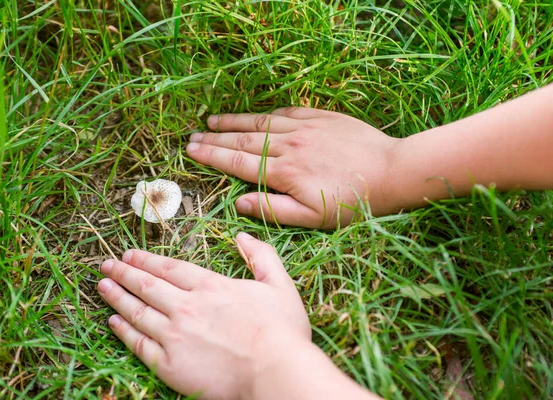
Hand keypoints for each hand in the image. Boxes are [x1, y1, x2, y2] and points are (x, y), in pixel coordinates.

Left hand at [97, 233, 310, 399]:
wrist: (275, 372)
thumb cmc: (282, 331)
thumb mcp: (279, 284)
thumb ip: (261, 256)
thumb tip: (242, 235)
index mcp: (209, 286)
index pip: (169, 268)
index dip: (146, 260)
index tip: (129, 254)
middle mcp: (186, 306)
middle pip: (147, 285)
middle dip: (124, 272)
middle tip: (106, 264)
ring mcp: (174, 335)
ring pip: (137, 311)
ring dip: (117, 296)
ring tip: (102, 285)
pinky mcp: (169, 364)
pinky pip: (139, 344)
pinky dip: (123, 330)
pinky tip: (113, 321)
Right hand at [186, 107, 402, 227]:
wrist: (391, 172)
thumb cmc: (352, 202)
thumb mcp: (312, 217)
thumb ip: (273, 210)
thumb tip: (239, 203)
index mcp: (284, 173)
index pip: (238, 162)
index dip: (212, 155)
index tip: (192, 150)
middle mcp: (288, 146)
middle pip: (243, 139)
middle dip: (215, 137)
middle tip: (193, 135)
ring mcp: (304, 128)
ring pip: (261, 122)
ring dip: (234, 121)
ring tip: (212, 119)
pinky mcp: (321, 117)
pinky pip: (286, 111)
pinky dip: (265, 112)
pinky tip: (254, 113)